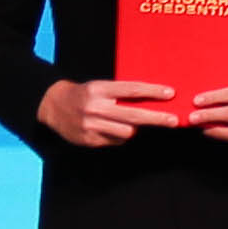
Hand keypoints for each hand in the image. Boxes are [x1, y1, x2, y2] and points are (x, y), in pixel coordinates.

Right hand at [36, 78, 180, 146]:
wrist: (54, 106)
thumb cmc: (84, 95)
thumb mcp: (99, 87)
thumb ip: (120, 95)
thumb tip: (150, 102)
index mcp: (99, 89)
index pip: (131, 90)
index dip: (152, 92)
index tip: (170, 93)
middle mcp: (95, 106)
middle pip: (133, 115)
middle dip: (156, 118)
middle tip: (174, 120)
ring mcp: (92, 125)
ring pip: (127, 132)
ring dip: (133, 129)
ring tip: (125, 123)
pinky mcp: (89, 140)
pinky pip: (116, 141)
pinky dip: (119, 136)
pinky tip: (110, 130)